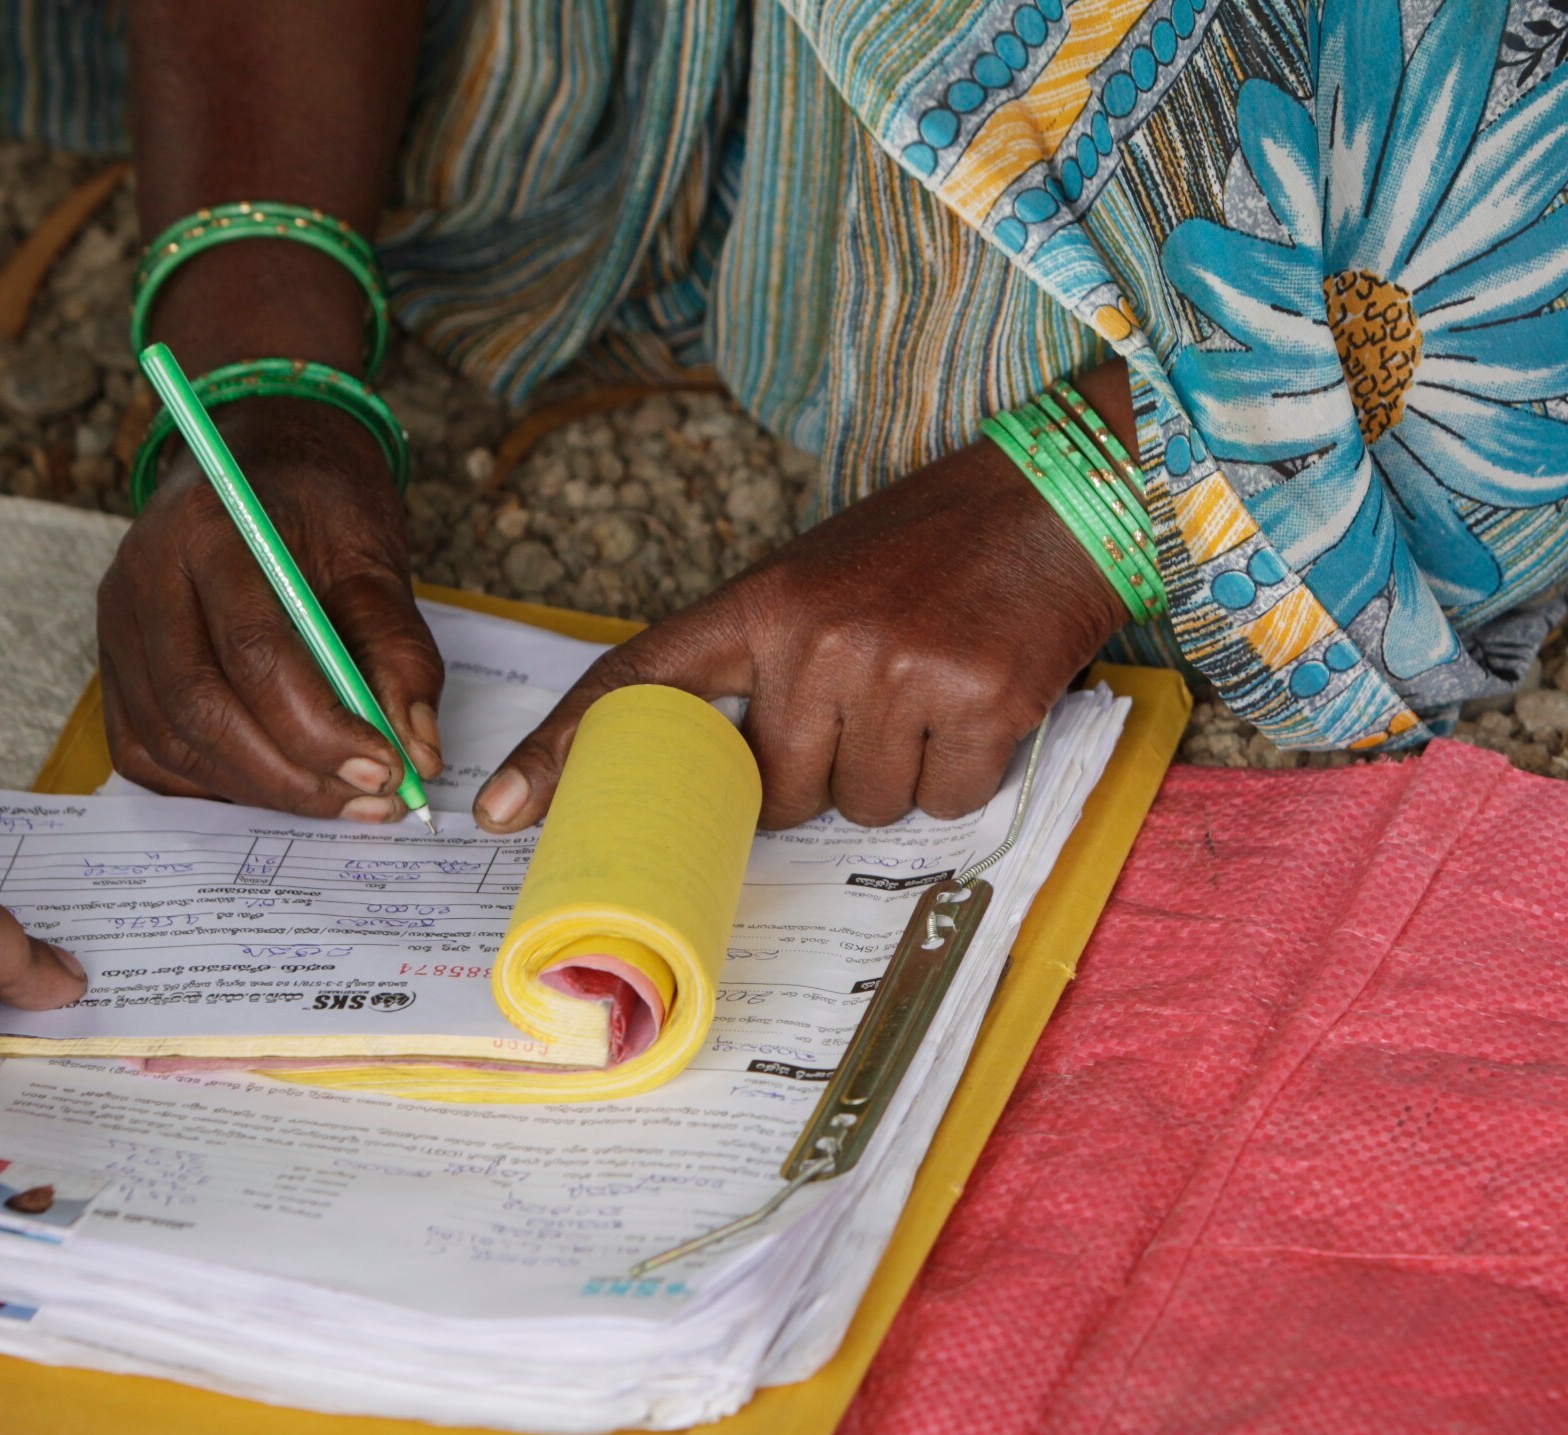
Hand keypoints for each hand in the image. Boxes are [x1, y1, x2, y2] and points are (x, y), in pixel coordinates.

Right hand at [96, 394, 444, 819]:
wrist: (260, 465)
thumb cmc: (321, 507)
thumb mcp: (376, 560)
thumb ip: (400, 654)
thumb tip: (417, 753)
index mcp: (209, 529)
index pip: (255, 651)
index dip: (321, 727)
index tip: (387, 769)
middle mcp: (142, 576)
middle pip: (202, 707)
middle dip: (292, 773)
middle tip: (369, 799)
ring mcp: (116, 623)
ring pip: (172, 739)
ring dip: (259, 788)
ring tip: (339, 799)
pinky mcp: (115, 664)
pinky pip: (147, 749)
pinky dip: (211, 784)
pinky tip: (276, 786)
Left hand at [475, 422, 1131, 832]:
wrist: (1066, 492)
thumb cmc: (940, 546)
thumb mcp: (826, 579)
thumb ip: (770, 662)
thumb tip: (737, 784)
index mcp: (763, 600)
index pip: (640, 682)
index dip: (564, 750)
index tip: (502, 810)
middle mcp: (816, 635)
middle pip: (781, 792)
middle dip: (829, 774)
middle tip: (882, 702)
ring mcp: (895, 671)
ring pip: (864, 807)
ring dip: (904, 773)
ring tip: (940, 693)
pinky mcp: (975, 703)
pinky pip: (944, 802)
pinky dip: (969, 772)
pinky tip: (986, 704)